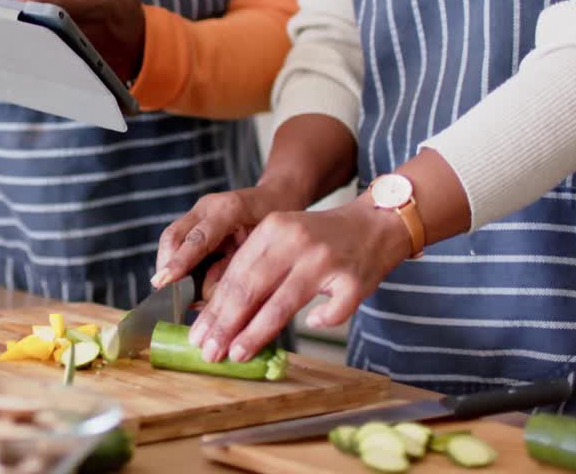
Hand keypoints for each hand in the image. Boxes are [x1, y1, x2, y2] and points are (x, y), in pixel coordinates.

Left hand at [16, 0, 145, 81]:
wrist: (129, 44)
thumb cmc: (123, 0)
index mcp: (94, 8)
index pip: (60, 5)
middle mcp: (76, 30)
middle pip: (37, 9)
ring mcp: (63, 44)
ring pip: (31, 19)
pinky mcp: (53, 51)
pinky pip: (31, 30)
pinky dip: (33, 9)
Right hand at [152, 181, 306, 289]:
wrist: (276, 199)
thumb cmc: (276, 227)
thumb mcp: (264, 250)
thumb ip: (235, 272)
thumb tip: (206, 302)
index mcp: (229, 209)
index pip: (198, 238)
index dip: (180, 262)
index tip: (163, 282)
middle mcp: (208, 207)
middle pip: (174, 236)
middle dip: (167, 266)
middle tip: (165, 292)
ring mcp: (198, 211)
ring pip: (171, 240)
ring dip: (170, 266)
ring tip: (175, 291)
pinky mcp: (192, 219)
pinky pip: (176, 243)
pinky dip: (177, 263)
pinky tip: (182, 280)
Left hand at [187, 197, 412, 362]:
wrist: (377, 222)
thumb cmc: (322, 239)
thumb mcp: (283, 238)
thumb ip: (256, 266)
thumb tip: (219, 314)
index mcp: (272, 230)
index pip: (235, 274)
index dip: (214, 308)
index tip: (197, 335)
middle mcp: (295, 242)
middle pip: (251, 289)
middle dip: (226, 324)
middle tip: (209, 351)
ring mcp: (325, 260)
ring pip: (283, 303)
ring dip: (256, 332)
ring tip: (236, 354)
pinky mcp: (354, 278)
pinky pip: (336, 309)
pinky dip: (323, 320)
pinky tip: (312, 328)